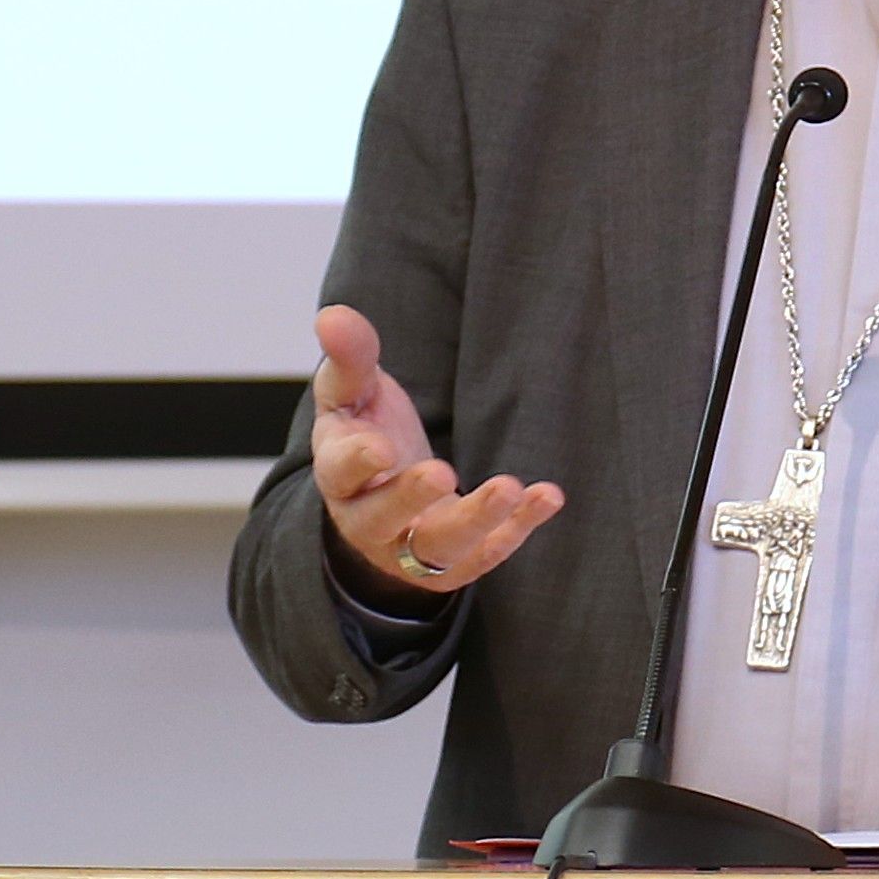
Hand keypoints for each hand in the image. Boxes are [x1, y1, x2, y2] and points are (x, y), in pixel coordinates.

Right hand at [310, 305, 563, 610]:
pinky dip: (516, 530)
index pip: (340, 472)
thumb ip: (350, 356)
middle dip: (411, 498)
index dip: (358, 462)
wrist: (384, 494)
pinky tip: (545, 497)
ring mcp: (409, 548)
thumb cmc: (366, 429)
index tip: (381, 449)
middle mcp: (368, 520)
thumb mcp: (352, 391)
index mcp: (338, 473)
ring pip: (437, 548)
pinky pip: (483, 555)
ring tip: (511, 488)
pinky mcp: (451, 563)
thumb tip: (333, 315)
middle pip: (383, 519)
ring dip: (475, 520)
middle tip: (442, 472)